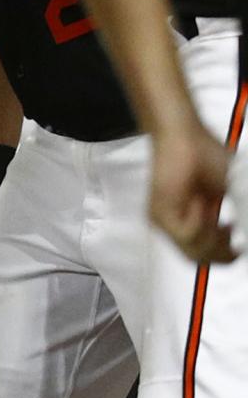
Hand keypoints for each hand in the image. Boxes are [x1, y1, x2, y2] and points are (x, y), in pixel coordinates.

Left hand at [151, 115, 242, 264]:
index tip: (239, 243)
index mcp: (198, 221)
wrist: (183, 137)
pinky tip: (200, 203)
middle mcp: (180, 225)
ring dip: (213, 235)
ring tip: (214, 209)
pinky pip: (185, 235)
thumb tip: (246, 236)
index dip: (229, 256)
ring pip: (195, 253)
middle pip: (202, 260)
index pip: (210, 256)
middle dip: (224, 251)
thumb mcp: (235, 191)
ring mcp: (167, 222)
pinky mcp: (159, 214)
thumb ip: (243, 215)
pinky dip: (199, 222)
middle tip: (229, 228)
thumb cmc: (208, 157)